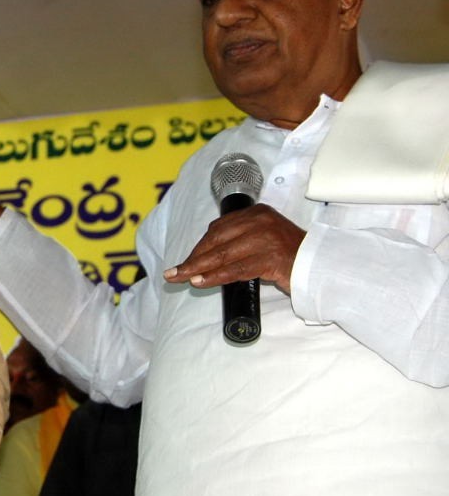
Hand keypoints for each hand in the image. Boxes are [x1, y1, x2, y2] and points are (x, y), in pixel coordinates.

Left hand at [164, 203, 305, 293]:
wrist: (321, 264)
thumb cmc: (290, 255)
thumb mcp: (264, 237)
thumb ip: (240, 239)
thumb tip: (206, 256)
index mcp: (256, 213)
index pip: (218, 229)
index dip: (199, 247)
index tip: (186, 261)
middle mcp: (259, 221)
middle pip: (216, 241)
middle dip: (193, 259)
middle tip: (174, 273)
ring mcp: (265, 239)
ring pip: (222, 255)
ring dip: (198, 269)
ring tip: (180, 279)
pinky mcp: (269, 258)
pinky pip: (235, 270)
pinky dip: (214, 277)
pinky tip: (200, 282)